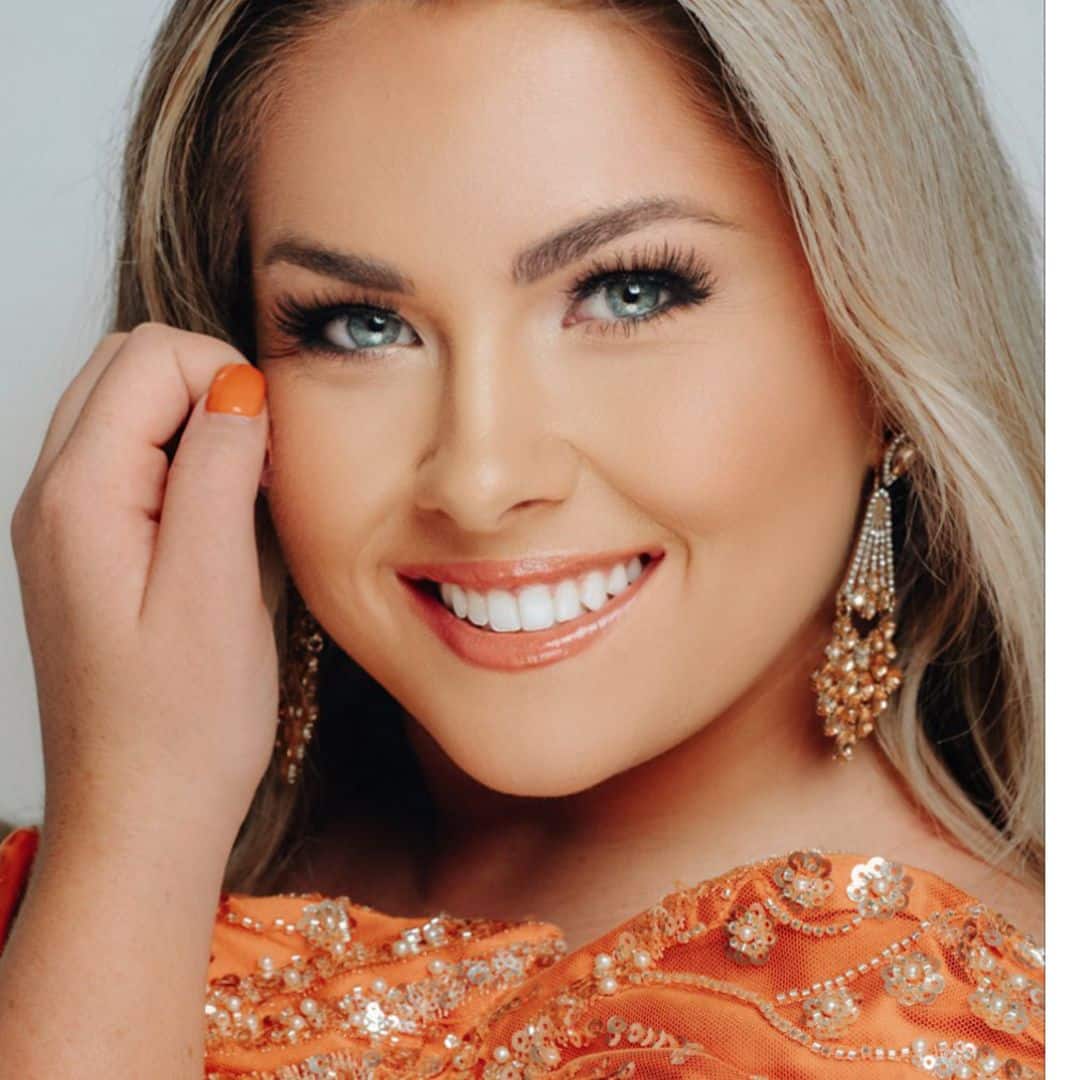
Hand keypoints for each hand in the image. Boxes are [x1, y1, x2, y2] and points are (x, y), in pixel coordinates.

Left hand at [10, 323, 278, 849]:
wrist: (140, 815)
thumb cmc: (183, 726)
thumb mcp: (216, 590)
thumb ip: (218, 471)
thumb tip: (236, 386)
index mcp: (80, 497)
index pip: (149, 357)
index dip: (227, 377)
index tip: (273, 449)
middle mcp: (53, 497)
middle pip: (127, 367)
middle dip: (208, 386)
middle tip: (264, 463)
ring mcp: (62, 523)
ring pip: (126, 408)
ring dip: (196, 423)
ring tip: (248, 493)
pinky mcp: (85, 550)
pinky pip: (129, 459)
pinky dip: (182, 460)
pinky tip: (221, 519)